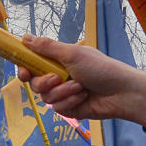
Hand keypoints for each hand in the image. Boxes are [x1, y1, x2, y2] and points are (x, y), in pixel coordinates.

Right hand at [16, 35, 145, 129]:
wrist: (121, 92)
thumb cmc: (100, 68)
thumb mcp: (72, 54)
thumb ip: (47, 47)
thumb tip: (25, 37)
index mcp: (58, 61)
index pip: (32, 65)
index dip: (24, 69)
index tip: (24, 72)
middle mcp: (58, 77)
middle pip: (35, 84)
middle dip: (46, 83)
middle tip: (58, 78)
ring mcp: (63, 93)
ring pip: (46, 98)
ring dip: (63, 92)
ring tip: (80, 87)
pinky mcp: (69, 107)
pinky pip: (58, 108)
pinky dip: (71, 101)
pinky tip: (84, 97)